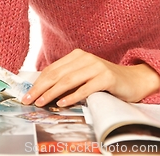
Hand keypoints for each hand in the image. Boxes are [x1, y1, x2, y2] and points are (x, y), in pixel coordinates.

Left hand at [21, 49, 159, 106]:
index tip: (27, 94)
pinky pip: (86, 87)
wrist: (133, 80)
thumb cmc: (105, 81)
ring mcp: (96, 66)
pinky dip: (73, 96)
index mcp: (77, 56)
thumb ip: (67, 79)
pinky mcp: (106, 77)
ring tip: (42, 102)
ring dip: (53, 92)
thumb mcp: (84, 76)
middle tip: (29, 100)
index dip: (38, 82)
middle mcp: (85, 58)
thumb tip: (43, 91)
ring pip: (69, 80)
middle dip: (41, 88)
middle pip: (58, 74)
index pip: (52, 69)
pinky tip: (63, 103)